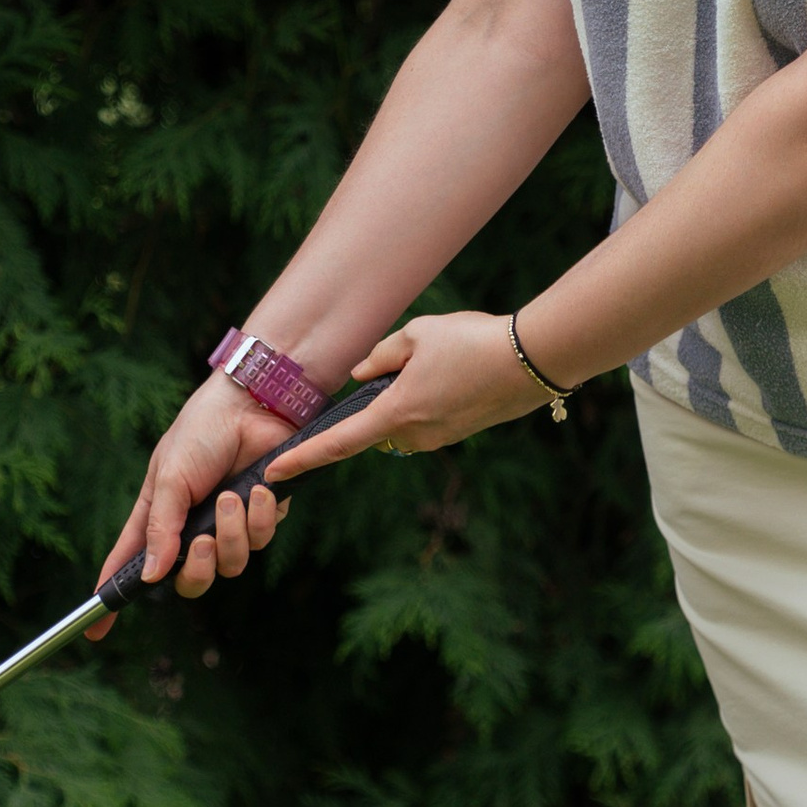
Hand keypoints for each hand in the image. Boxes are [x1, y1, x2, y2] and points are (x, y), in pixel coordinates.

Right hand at [90, 378, 300, 632]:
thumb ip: (160, 528)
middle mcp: (190, 528)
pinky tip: (258, 489)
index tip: (96, 633)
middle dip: (197, 568)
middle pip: (189, 582)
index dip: (113, 598)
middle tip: (200, 539)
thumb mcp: (168, 478)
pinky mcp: (260, 516)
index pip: (129, 566)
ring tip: (232, 496)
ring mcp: (226, 525)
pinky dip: (259, 516)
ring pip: (230, 565)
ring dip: (231, 534)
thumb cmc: (201, 433)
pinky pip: (260, 540)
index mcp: (157, 518)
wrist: (252, 406)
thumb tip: (149, 576)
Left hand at [272, 309, 547, 470]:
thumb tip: (361, 375)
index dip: (303, 457)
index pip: (338, 443)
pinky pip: (427, 418)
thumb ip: (379, 357)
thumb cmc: (471, 342)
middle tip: (409, 358)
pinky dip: (428, 397)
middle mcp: (415, 436)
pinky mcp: (459, 433)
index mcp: (395, 414)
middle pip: (374, 422)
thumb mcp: (416, 335)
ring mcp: (440, 438)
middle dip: (378, 396)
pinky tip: (454, 369)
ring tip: (442, 357)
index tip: (274, 471)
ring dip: (405, 394)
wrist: (531, 360)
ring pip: (402, 419)